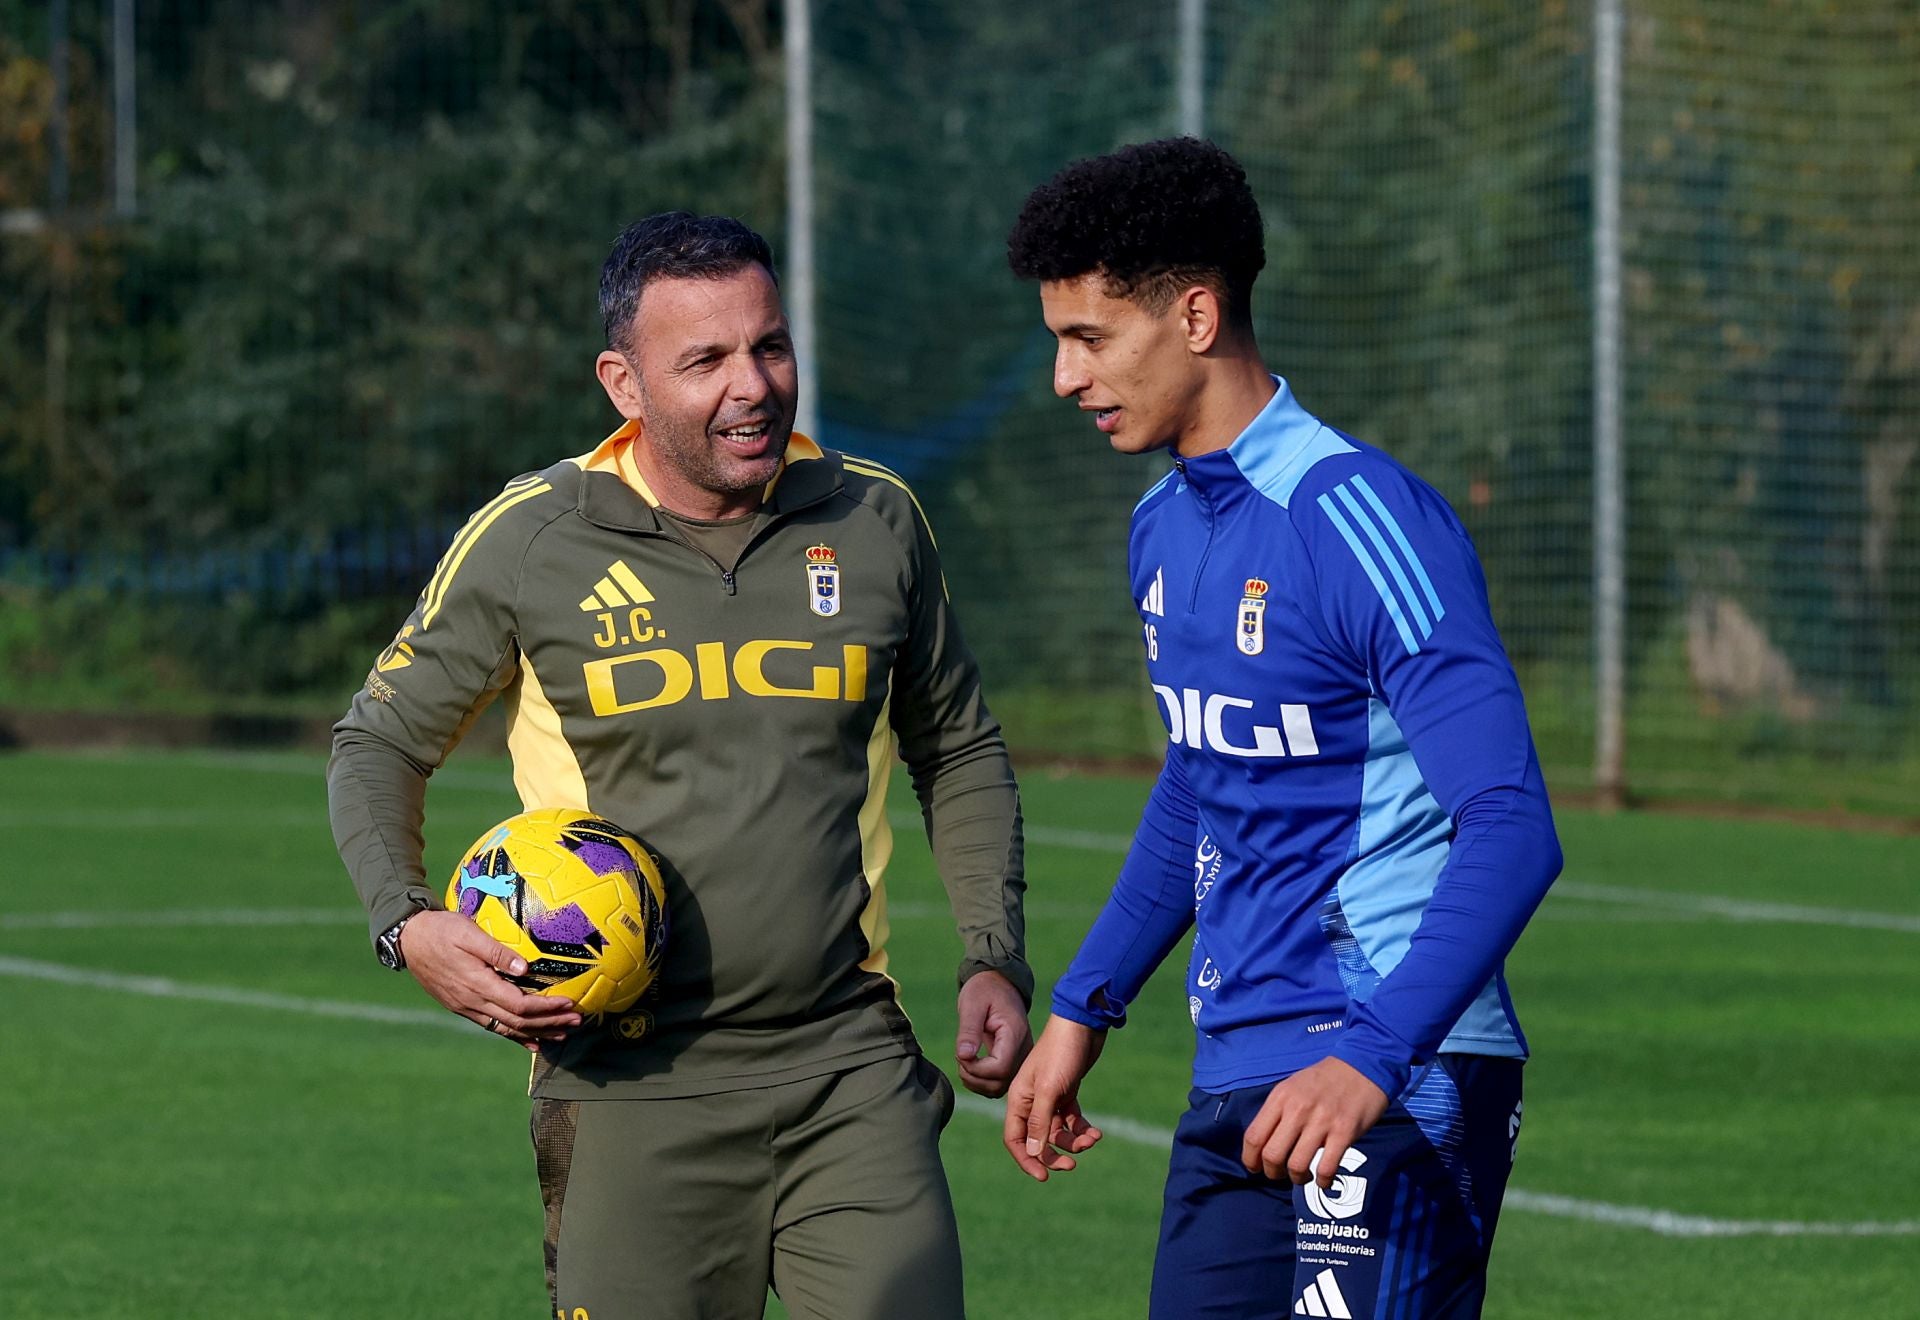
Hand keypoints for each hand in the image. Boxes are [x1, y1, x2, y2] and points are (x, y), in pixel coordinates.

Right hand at [400, 909, 581, 1052]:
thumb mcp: (468, 932)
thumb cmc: (441, 930)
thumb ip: (497, 952)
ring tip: (563, 1034)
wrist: (409, 940)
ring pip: (507, 1029)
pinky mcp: (462, 1007)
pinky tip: (532, 1042)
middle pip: (518, 1022)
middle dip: (550, 1023)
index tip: (569, 1003)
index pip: (519, 1005)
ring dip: (537, 1032)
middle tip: (577, 1022)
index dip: (546, 1008)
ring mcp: (466, 1008)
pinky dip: (515, 1036)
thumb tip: (525, 968)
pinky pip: (493, 1027)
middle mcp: (472, 1002)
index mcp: (477, 984)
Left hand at [954, 970, 1032, 1097]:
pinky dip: (981, 1081)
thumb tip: (963, 1056)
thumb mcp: (972, 1003)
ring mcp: (1021, 1058)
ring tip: (965, 1060)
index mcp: (1014, 1034)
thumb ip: (968, 1030)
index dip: (976, 1068)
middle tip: (961, 1057)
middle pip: (1000, 1083)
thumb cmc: (985, 989)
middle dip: (973, 1077)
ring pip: (999, 1088)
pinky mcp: (1014, 1061)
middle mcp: (1023, 1050)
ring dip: (976, 1082)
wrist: (999, 983)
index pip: (1000, 1068)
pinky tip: (972, 1064)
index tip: (962, 1053)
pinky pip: (999, 1083)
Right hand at [1002, 1015, 1105, 1181]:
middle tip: (1073, 1164)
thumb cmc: (1061, 1053)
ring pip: (1058, 1132)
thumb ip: (1039, 1122)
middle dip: (1054, 1154)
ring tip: (1092, 1138)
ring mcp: (1050, 1097)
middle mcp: (1031, 1101)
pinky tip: (1096, 1132)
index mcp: (1019, 1099)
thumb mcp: (1049, 1089)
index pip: (1015, 1139)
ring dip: (1074, 1141)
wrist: (1083, 1025)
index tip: (1045, 1177)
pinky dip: (1083, 1129)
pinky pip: (1072, 1121)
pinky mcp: (1067, 1093)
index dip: (1027, 1160)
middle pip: (1037, 1140)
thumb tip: (1033, 1153)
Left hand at [1240, 1057, 1389, 1186]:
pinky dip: (1322, 1180)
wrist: (1362, 1066)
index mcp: (1280, 1098)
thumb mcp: (1291, 1087)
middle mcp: (1297, 1110)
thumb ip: (1277, 1112)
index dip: (1250, 1159)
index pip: (1254, 1136)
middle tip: (1280, 1174)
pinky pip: (1327, 1167)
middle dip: (1272, 1173)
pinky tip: (1323, 1179)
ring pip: (1297, 1165)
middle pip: (1272, 1155)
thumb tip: (1263, 1144)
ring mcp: (1321, 1122)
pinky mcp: (1344, 1132)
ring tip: (1303, 1176)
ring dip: (1297, 1179)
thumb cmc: (1323, 1080)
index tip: (1256, 1168)